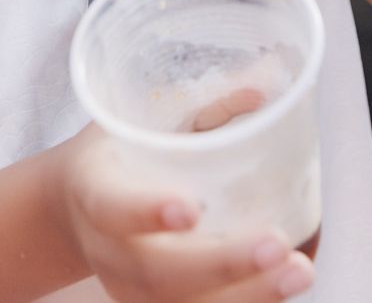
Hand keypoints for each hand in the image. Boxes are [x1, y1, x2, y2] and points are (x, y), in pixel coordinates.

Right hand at [62, 128, 314, 301]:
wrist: (73, 214)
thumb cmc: (115, 154)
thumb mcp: (135, 121)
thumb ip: (197, 110)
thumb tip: (263, 90)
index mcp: (93, 193)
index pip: (113, 208)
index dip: (147, 212)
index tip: (190, 209)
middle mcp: (109, 252)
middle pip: (159, 272)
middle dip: (221, 264)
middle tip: (275, 244)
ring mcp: (130, 291)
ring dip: (247, 295)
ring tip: (298, 270)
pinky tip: (284, 286)